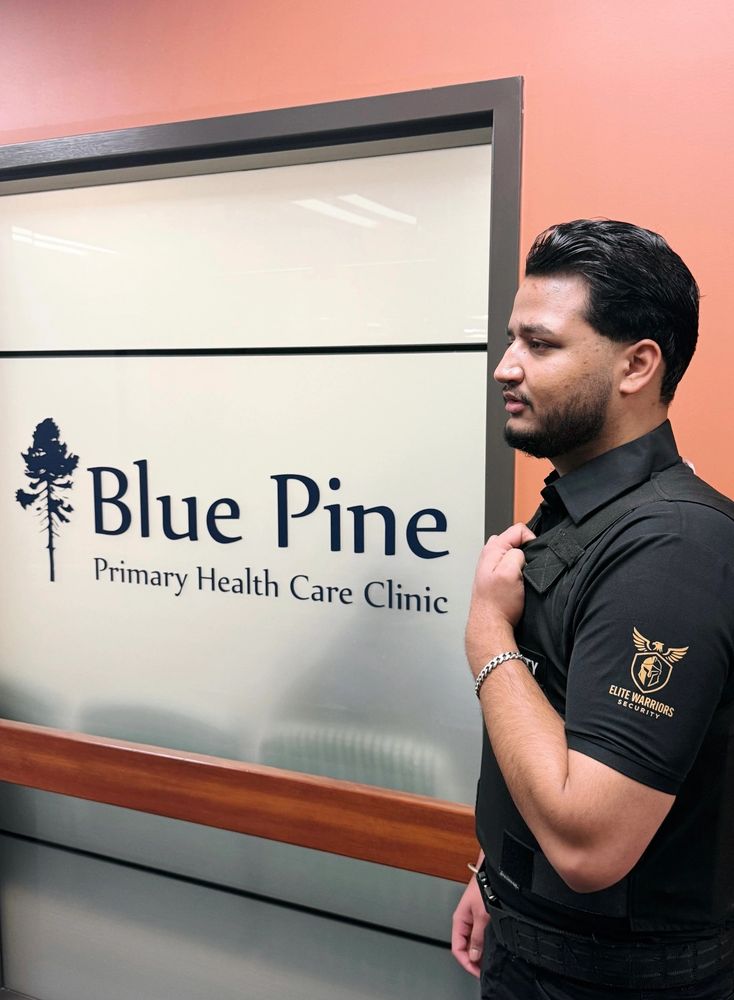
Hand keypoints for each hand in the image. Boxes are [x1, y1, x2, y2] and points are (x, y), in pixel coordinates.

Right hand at [451, 876, 489, 977]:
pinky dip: (483, 944)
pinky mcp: (479, 917)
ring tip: (488, 961)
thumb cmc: (482, 888)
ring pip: (471, 942)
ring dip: (478, 952)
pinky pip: (477, 935)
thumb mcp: (481, 916)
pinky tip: (490, 947)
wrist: (490, 874)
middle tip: (484, 969)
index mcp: (459, 921)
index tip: (476, 971)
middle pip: (464, 947)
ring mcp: (471, 920)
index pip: (457, 949)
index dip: (466, 962)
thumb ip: (477, 937)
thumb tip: (474, 956)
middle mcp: (464, 922)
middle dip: (473, 960)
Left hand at [465, 522, 534, 674]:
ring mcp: (493, 566)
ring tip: (521, 578)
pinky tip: (517, 584)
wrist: (491, 625)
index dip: (531, 540)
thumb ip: (517, 554)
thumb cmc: (497, 604)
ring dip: (522, 563)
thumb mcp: (509, 573)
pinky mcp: (497, 578)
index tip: (533, 556)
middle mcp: (490, 555)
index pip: (518, 529)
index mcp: (492, 549)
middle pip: (516, 540)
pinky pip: (513, 567)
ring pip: (515, 555)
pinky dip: (518, 572)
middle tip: (526, 569)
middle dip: (525, 551)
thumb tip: (523, 550)